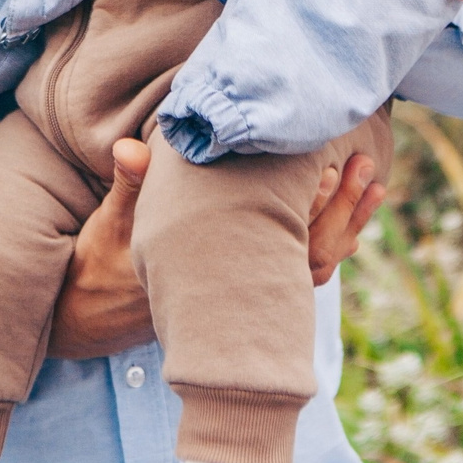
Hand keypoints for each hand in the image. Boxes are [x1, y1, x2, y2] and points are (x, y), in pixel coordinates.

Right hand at [47, 137, 385, 359]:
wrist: (92, 313)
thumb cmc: (102, 263)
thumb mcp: (111, 223)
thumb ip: (130, 185)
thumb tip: (128, 148)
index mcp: (211, 268)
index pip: (270, 239)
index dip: (303, 206)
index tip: (326, 170)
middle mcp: (236, 285)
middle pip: (307, 253)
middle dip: (338, 210)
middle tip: (363, 169)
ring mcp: (246, 290)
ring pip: (313, 263)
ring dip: (345, 223)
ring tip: (371, 183)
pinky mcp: (249, 288)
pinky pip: (305, 267)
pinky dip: (333, 239)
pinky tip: (353, 215)